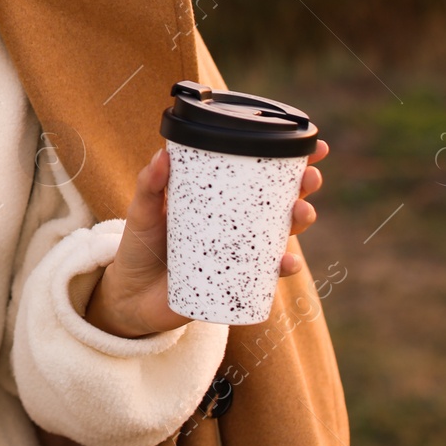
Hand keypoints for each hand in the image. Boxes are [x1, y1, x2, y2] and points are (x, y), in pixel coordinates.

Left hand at [84, 136, 329, 338]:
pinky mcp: (238, 283)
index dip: (291, 160)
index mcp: (220, 199)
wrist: (130, 297)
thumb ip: (149, 185)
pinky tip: (286, 261)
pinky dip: (282, 268)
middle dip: (304, 188)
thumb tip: (162, 155)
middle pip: (281, 201)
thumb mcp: (142, 212)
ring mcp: (240, 254)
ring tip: (300, 214)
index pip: (259, 174)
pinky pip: (268, 275)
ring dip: (300, 222)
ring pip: (282, 235)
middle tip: (308, 180)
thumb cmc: (139, 247)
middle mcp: (237, 225)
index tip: (315, 147)